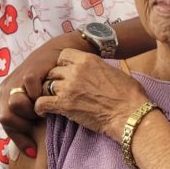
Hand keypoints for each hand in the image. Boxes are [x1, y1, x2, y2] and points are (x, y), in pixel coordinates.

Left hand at [0, 43, 65, 155]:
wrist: (57, 55)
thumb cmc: (47, 83)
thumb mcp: (33, 103)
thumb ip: (27, 121)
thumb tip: (29, 152)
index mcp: (4, 97)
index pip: (5, 124)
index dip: (19, 140)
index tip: (33, 152)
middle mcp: (6, 88)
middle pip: (5, 117)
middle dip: (24, 125)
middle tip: (39, 122)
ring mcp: (16, 79)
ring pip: (15, 104)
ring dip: (31, 111)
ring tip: (44, 109)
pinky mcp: (29, 70)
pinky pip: (30, 88)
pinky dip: (39, 95)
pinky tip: (48, 96)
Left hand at [34, 49, 149, 141]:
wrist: (129, 113)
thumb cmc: (129, 95)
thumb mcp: (113, 71)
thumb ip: (98, 68)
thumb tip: (95, 71)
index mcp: (88, 59)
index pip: (63, 55)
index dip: (62, 64)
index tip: (65, 73)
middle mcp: (75, 70)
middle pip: (52, 71)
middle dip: (54, 80)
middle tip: (58, 90)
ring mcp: (68, 87)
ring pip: (46, 85)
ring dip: (47, 93)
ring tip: (50, 100)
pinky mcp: (64, 105)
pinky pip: (41, 102)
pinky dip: (40, 107)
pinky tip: (43, 111)